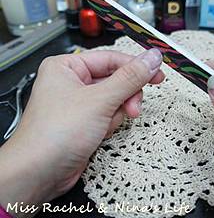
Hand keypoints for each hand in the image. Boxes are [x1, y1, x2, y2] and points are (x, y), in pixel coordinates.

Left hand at [0, 49, 164, 215]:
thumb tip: (152, 58)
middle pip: (116, 79)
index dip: (136, 67)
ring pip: (116, 98)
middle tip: (133, 106)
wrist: (37, 175)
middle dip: (125, 96)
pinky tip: (100, 133)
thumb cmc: (54, 135)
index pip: (112, 58)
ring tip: (107, 124)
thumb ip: (131, 77)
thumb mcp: (101, 100)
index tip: (157, 73)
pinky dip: (110, 124)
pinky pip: (109, 114)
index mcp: (66, 67)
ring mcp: (77, 103)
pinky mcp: (83, 122)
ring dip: (118, 113)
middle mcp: (70, 82)